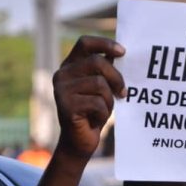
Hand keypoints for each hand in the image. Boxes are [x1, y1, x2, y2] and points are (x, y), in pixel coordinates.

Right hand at [53, 36, 125, 159]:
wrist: (80, 142)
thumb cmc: (93, 112)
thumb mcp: (101, 87)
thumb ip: (105, 70)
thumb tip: (119, 51)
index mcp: (70, 65)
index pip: (85, 43)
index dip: (104, 44)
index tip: (123, 52)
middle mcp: (62, 74)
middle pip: (97, 62)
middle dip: (116, 78)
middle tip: (123, 92)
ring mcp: (61, 90)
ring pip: (99, 84)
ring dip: (109, 99)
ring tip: (104, 110)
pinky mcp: (66, 106)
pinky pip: (97, 103)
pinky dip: (103, 113)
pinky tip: (96, 120)